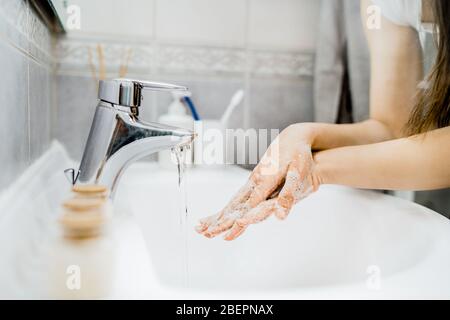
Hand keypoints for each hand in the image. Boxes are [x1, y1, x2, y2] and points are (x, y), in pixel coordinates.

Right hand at [196, 124, 320, 240]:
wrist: (292, 138)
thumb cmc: (298, 156)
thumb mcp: (297, 174)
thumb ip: (288, 196)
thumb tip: (280, 217)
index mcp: (263, 180)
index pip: (247, 206)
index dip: (235, 221)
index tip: (223, 232)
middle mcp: (254, 181)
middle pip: (234, 205)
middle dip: (219, 220)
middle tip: (203, 232)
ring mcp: (251, 181)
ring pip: (232, 202)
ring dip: (217, 215)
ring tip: (201, 227)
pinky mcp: (252, 182)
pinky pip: (237, 198)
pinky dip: (225, 209)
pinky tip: (218, 216)